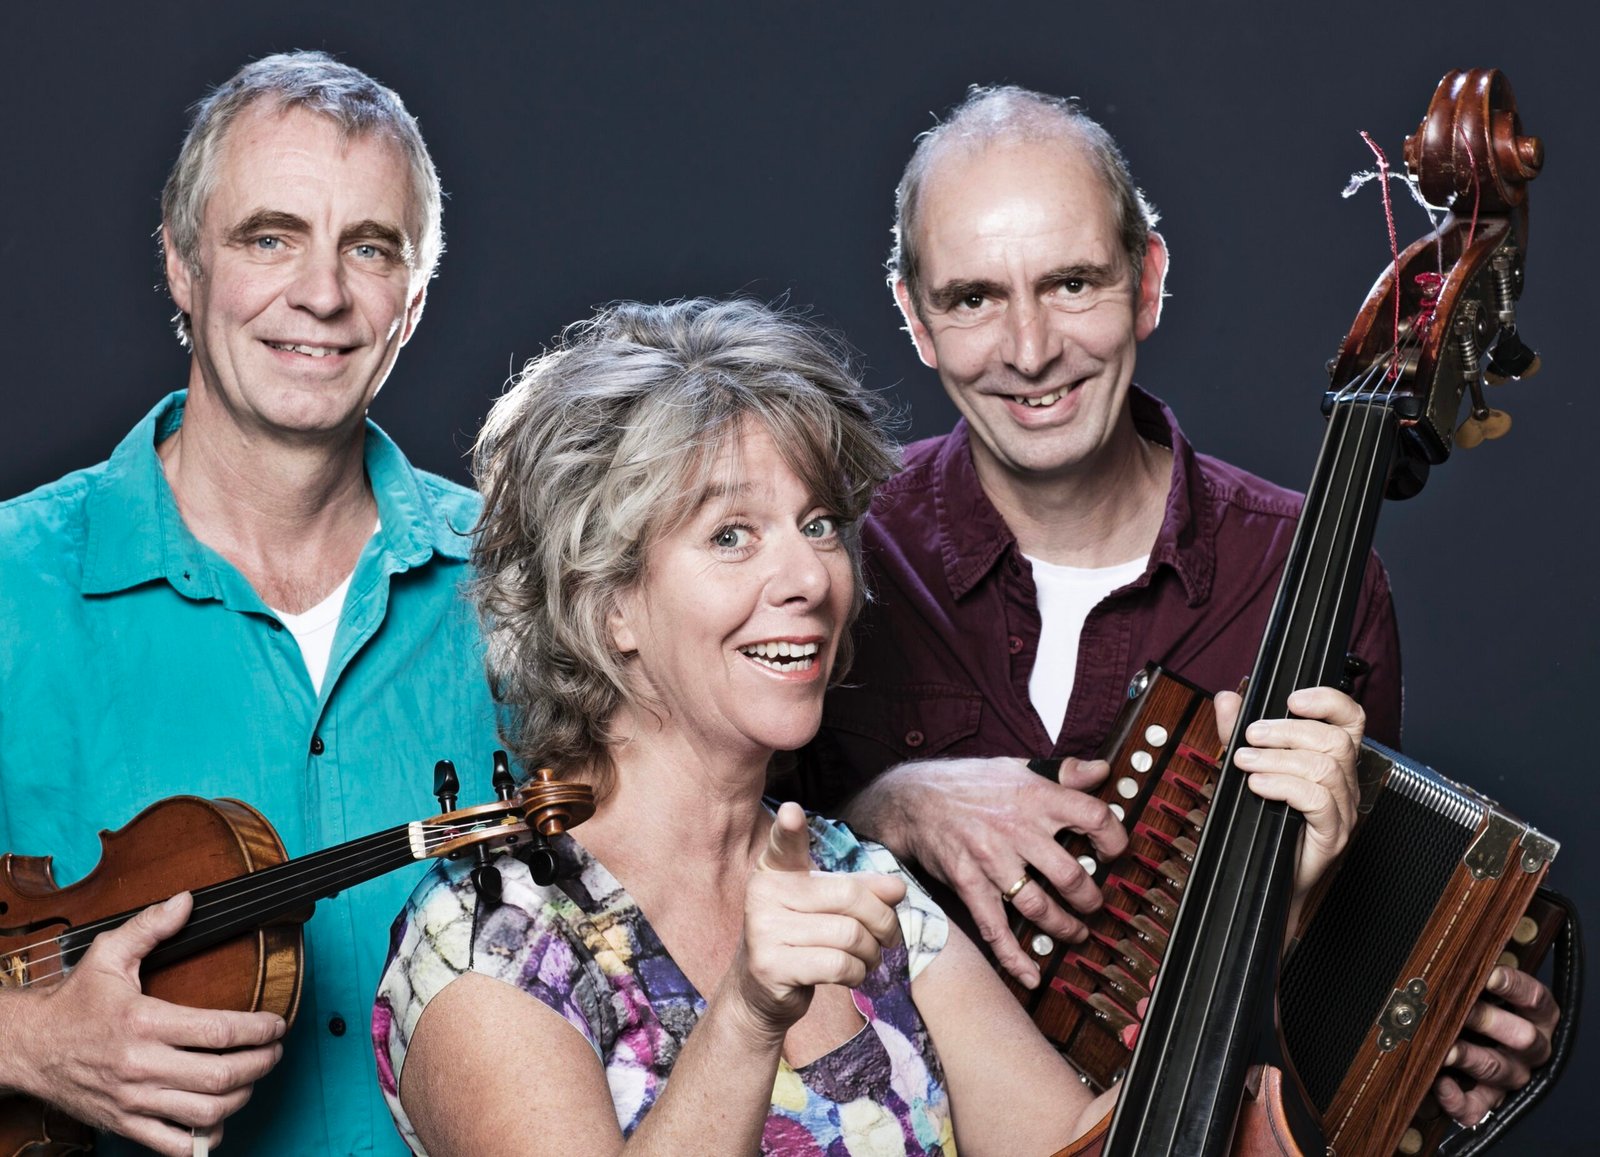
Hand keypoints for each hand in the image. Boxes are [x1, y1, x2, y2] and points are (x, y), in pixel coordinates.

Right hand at [0, 892, 285, 1156]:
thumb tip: (187, 900)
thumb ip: (150, 926)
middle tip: (275, 1051)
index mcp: (143, 1022)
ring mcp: (133, 1100)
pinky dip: (203, 1140)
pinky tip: (218, 1119)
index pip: (218, 1031)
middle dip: (261, 1063)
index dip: (258, 1030)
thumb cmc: (73, 1002)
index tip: (277, 1024)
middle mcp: (140, 1065)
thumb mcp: (108, 954)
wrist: (28, 1047)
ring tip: (254, 1077)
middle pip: (220, 1076)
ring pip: (204, 1113)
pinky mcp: (123, 1123)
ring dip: (241, 1097)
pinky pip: (172, 1145)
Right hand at [729, 802, 905, 1038]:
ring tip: (868, 958)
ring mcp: (763, 930)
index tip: (792, 812)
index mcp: (776, 870)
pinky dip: (857, 973)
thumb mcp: (829, 905)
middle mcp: (764, 893)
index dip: (790, 828)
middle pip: (849, 896)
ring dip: (871, 953)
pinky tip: (851, 974)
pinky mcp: (771, 965)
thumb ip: (862, 889)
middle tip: (889, 937)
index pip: (785, 844)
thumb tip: (897, 888)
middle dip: (883, 921)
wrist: (761, 991)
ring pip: (849, 935)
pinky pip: (838, 964)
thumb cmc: (802, 938)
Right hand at [841, 756, 1125, 988]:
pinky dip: (1015, 957)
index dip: (1114, 839)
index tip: (1115, 853)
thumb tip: (1101, 770)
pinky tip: (1031, 975)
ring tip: (1075, 932)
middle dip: (1090, 898)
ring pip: (1038, 906)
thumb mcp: (1016, 767)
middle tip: (1095, 905)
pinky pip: (995, 929)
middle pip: (1069, 874)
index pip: (1093, 816)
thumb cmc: (967, 783)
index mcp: (1035, 796)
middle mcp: (1017, 829)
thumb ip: (1062, 772)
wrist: (911, 798)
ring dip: (1063, 927)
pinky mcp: (969, 884)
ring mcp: (992, 860)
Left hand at [1220, 686, 1362, 898]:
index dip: (1329, 701)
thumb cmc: (1263, 822)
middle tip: (1250, 736)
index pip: (1350, 720)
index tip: (1293, 698)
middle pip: (1334, 740)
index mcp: (1332, 760)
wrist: (1264, 879)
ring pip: (1326, 767)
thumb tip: (1227, 700)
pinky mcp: (1332, 835)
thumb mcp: (1247, 767)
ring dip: (1279, 758)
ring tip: (1245, 761)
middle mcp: (1345, 782)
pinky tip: (1258, 785)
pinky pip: (1318, 801)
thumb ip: (1237, 733)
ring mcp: (1343, 810)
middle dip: (1288, 730)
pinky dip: (1284, 786)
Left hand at [1434, 966, 1558, 1127]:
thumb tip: (1448, 956)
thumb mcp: (1478, 988)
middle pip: (1521, 1036)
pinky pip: (1477, 1107)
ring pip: (1497, 1069)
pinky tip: (1439, 1083)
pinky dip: (1456, 1098)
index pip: (1535, 998)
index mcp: (1536, 1016)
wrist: (1462, 1042)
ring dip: (1468, 1056)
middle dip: (1487, 1020)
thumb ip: (1472, 976)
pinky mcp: (1489, 1100)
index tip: (1488, 973)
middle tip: (1459, 1009)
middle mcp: (1530, 1047)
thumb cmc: (1471, 1003)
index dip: (1513, 985)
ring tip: (1443, 1048)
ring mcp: (1511, 1075)